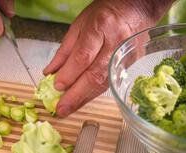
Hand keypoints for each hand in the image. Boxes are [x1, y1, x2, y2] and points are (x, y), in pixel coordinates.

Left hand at [43, 0, 174, 116]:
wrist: (136, 9)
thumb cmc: (105, 14)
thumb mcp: (79, 25)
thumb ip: (64, 50)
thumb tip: (50, 72)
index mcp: (100, 28)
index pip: (83, 56)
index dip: (69, 74)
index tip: (56, 86)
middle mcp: (114, 44)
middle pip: (94, 75)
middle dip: (75, 94)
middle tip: (61, 109)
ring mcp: (123, 57)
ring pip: (102, 83)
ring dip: (83, 99)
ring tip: (68, 109)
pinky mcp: (127, 66)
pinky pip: (107, 84)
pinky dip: (92, 95)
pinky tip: (81, 102)